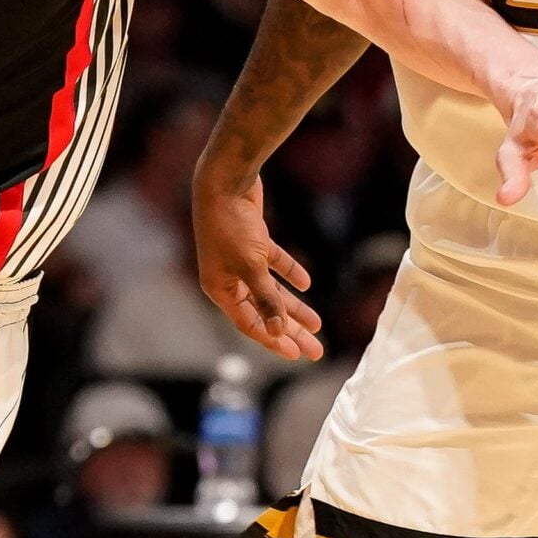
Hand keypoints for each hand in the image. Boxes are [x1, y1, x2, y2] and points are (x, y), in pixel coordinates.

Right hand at [193, 168, 324, 360]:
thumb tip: (278, 332)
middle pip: (264, 313)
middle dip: (290, 331)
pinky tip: (306, 283)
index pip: (250, 325)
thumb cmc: (231, 226)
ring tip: (317, 323)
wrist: (225, 182)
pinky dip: (289, 272)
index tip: (297, 355)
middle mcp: (228, 278)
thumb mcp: (251, 267)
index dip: (274, 341)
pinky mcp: (253, 241)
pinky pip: (273, 264)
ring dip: (293, 306)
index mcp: (220, 290)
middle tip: (316, 350)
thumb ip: (266, 300)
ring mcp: (240, 260)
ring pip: (271, 291)